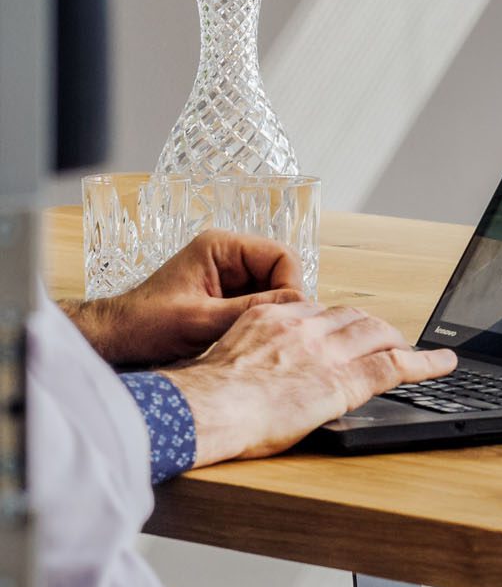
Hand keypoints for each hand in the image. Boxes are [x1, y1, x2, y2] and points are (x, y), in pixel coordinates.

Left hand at [64, 229, 306, 365]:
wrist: (116, 340)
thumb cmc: (147, 325)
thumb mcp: (203, 320)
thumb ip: (252, 309)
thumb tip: (300, 304)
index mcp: (222, 247)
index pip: (281, 256)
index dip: (291, 285)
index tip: (287, 318)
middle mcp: (230, 256)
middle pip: (281, 272)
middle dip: (283, 301)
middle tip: (277, 331)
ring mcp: (230, 277)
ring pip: (274, 291)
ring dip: (271, 314)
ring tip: (261, 337)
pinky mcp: (227, 296)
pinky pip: (259, 305)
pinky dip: (260, 321)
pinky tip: (250, 339)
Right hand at [165, 300, 456, 464]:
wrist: (206, 409)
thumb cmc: (202, 399)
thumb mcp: (221, 360)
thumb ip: (246, 356)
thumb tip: (245, 373)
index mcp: (271, 319)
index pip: (318, 312)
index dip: (337, 323)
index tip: (343, 330)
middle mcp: (304, 327)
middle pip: (352, 318)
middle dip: (372, 328)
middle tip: (385, 339)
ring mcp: (328, 351)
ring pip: (377, 335)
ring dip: (396, 342)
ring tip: (411, 351)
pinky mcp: (345, 380)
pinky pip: (395, 365)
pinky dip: (425, 362)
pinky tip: (443, 364)